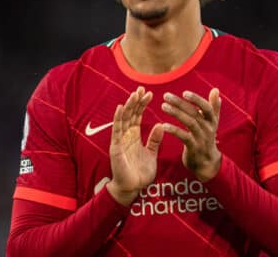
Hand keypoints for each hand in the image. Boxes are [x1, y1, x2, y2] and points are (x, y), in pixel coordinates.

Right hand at [107, 86, 164, 205]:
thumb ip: (155, 140)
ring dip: (128, 106)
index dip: (142, 104)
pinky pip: (116, 131)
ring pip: (123, 119)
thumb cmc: (140, 173)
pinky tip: (120, 108)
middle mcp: (126, 136)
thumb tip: (161, 125)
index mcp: (134, 136)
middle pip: (130, 114)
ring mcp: (120, 140)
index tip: (150, 93)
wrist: (132, 189)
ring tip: (134, 94)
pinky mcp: (116, 147)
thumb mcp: (151, 154)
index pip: (138, 116)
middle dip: (136, 101)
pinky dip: (118, 119)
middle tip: (141, 88)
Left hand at [161, 88, 221, 181]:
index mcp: (212, 121)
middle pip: (194, 113)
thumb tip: (216, 90)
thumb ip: (213, 107)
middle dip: (180, 103)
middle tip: (166, 96)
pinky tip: (163, 125)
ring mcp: (201, 138)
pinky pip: (184, 137)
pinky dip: (174, 130)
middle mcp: (208, 128)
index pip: (206, 107)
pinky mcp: (194, 148)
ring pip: (189, 123)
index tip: (184, 93)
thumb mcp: (212, 123)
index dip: (196, 99)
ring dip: (176, 113)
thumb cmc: (207, 138)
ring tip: (163, 106)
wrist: (207, 163)